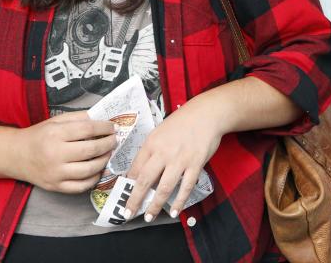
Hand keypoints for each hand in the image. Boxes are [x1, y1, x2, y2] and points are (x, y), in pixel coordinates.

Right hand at [13, 111, 116, 192]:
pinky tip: (98, 170)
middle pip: (90, 150)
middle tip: (114, 140)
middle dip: (108, 144)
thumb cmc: (38, 136)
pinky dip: (93, 178)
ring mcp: (55, 173)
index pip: (87, 129)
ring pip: (89, 170)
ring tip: (108, 154)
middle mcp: (54, 154)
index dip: (104, 127)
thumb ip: (78, 118)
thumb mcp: (55, 121)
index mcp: (54, 134)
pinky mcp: (55, 186)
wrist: (15, 155)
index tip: (112, 127)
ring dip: (104, 161)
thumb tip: (102, 118)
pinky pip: (81, 186)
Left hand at [124, 97, 224, 221]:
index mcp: (152, 143)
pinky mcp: (195, 164)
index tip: (123, 196)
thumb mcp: (160, 131)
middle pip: (144, 180)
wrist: (206, 113)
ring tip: (149, 216)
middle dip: (134, 200)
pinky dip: (179, 201)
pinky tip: (174, 211)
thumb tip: (142, 170)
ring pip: (163, 187)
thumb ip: (152, 150)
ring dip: (155, 205)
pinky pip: (185, 187)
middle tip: (128, 213)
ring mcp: (180, 159)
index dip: (128, 185)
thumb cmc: (183, 122)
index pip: (135, 168)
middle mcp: (163, 152)